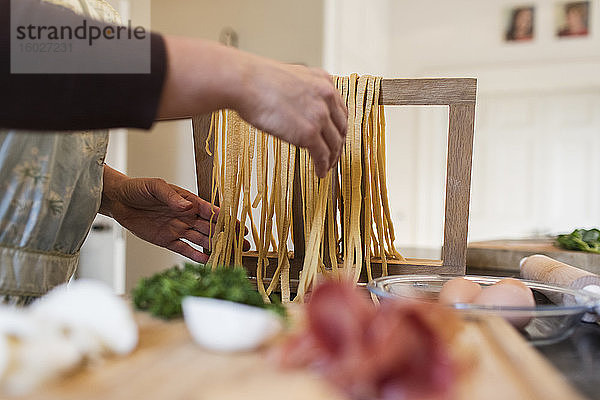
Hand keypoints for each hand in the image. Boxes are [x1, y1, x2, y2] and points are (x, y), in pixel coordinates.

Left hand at [100, 166, 248, 262]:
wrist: (118, 200)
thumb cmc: (138, 188)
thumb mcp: (155, 187)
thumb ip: (172, 197)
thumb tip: (187, 207)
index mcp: (187, 200)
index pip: (210, 210)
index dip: (226, 218)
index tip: (239, 225)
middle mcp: (186, 215)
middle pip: (211, 227)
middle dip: (227, 235)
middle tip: (243, 243)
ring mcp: (177, 228)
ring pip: (201, 240)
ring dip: (215, 247)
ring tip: (230, 254)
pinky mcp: (167, 240)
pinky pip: (184, 249)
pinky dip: (196, 256)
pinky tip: (208, 261)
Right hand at [158, 37, 347, 177]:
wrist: (245, 82)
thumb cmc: (257, 80)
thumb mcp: (290, 76)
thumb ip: (303, 90)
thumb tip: (299, 104)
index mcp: (323, 80)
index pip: (340, 109)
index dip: (338, 126)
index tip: (334, 136)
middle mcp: (326, 97)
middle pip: (341, 127)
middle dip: (338, 144)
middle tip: (333, 154)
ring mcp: (319, 115)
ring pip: (334, 143)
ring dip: (332, 158)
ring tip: (327, 167)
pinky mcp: (309, 133)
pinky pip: (322, 155)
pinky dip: (323, 166)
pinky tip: (320, 172)